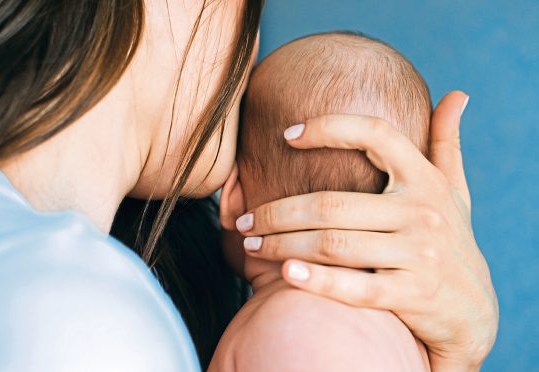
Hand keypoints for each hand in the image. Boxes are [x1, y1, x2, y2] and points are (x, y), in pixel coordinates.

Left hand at [235, 91, 498, 370]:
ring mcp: (418, 254)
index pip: (375, 134)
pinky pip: (354, 286)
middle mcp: (422, 211)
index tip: (286, 134)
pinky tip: (284, 274)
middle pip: (331, 204)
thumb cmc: (451, 240)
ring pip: (333, 244)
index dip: (330, 128)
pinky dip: (316, 280)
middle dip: (277, 213)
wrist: (473, 310)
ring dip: (282, 244)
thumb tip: (458, 94)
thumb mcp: (455, 190)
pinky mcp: (412, 294)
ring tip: (250, 245)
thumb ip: (447, 142)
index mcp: (425, 179)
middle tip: (245, 221)